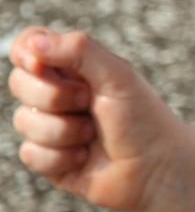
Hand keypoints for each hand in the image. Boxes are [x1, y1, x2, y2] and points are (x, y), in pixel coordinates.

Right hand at [8, 27, 182, 211]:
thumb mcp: (117, 75)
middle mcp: (58, 94)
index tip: (41, 64)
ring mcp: (51, 126)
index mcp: (75, 67)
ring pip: (23, 121)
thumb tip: (35, 43)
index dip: (27, 52)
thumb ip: (79, 50)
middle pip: (19, 82)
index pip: (30, 46)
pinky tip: (84, 158)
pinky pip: (30, 154)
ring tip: (94, 135)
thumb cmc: (143, 117)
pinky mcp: (49, 159)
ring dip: (64, 131)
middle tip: (89, 103)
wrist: (157, 167)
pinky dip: (60, 157)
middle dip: (54, 97)